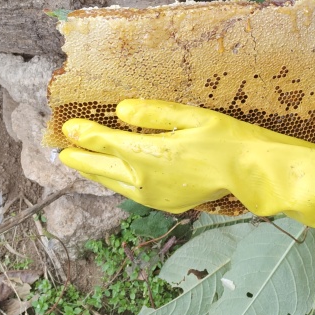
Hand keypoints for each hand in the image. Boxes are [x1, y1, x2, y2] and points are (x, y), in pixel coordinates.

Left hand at [59, 99, 314, 239]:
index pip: (105, 142)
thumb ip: (153, 112)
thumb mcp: (191, 116)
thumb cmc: (228, 139)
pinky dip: (116, 183)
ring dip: (96, 173)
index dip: (83, 134)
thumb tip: (120, 110)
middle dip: (81, 158)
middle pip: (102, 168)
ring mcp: (154, 195)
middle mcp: (144, 179)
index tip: (67, 128)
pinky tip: (116, 178)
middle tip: (62, 153)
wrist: (252, 175)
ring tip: (82, 165)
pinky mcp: (166, 204)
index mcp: (147, 154)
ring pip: (114, 184)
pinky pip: (131, 193)